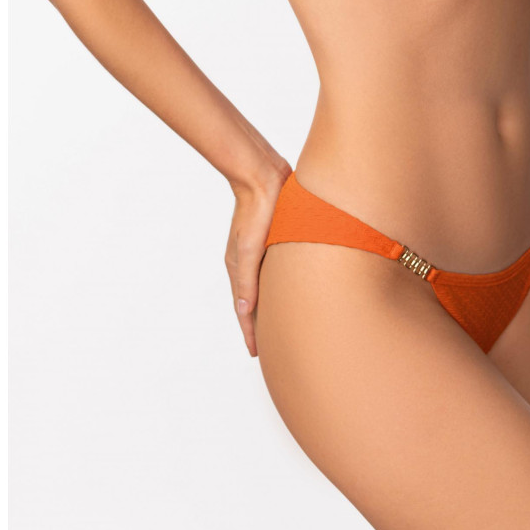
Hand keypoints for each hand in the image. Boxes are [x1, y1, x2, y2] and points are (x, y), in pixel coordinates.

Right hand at [224, 160, 292, 356]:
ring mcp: (261, 251)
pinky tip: (292, 288)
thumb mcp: (250, 249)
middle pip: (252, 301)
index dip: (250, 332)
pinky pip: (275, 271)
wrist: (264, 176)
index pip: (243, 309)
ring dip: (269, 306)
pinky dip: (278, 286)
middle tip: (268, 346)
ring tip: (280, 323)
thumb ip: (247, 281)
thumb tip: (244, 312)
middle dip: (258, 324)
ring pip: (265, 287)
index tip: (256, 353)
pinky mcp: (275, 239)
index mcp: (238, 267)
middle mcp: (248, 262)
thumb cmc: (256, 211)